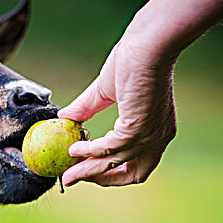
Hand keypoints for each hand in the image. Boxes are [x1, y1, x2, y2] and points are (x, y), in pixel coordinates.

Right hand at [57, 40, 176, 186]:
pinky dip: (88, 151)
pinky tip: (73, 148)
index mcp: (156, 130)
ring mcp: (149, 135)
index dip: (115, 172)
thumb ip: (86, 109)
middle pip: (132, 174)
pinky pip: (108, 148)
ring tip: (67, 171)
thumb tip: (64, 118)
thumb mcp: (106, 92)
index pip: (139, 164)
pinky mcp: (137, 128)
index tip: (91, 170)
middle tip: (74, 178)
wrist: (148, 43)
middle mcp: (158, 138)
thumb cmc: (134, 59)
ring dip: (87, 169)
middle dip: (101, 179)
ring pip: (114, 163)